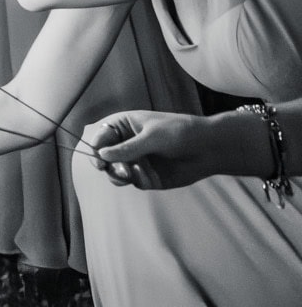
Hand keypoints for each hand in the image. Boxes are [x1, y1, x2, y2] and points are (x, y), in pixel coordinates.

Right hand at [86, 109, 269, 189]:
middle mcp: (126, 143)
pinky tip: (148, 177)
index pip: (100, 136)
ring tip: (130, 175)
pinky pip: (131, 181)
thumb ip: (127, 148)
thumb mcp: (153, 137)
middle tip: (113, 169)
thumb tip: (101, 155)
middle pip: (103, 156)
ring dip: (118, 174)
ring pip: (113, 171)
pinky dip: (135, 180)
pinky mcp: (145, 175)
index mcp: (124, 125)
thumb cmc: (182, 133)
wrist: (210, 149)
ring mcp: (134, 159)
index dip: (95, 147)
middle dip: (106, 164)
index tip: (99, 159)